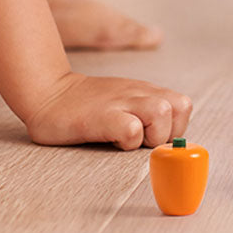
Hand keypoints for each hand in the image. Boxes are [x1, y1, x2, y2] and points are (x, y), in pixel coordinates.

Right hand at [24, 72, 192, 148]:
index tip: (153, 138)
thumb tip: (165, 140)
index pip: (183, 106)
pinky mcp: (102, 117)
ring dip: (151, 135)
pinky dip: (127, 141)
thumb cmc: (88, 105)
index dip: (175, 128)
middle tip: (143, 141)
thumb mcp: (123, 100)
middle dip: (169, 132)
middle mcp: (139, 94)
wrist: (49, 93)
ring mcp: (121, 103)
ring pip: (162, 113)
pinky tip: (111, 140)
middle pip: (181, 107)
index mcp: (146, 92)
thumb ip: (144, 111)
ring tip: (128, 140)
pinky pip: (131, 130)